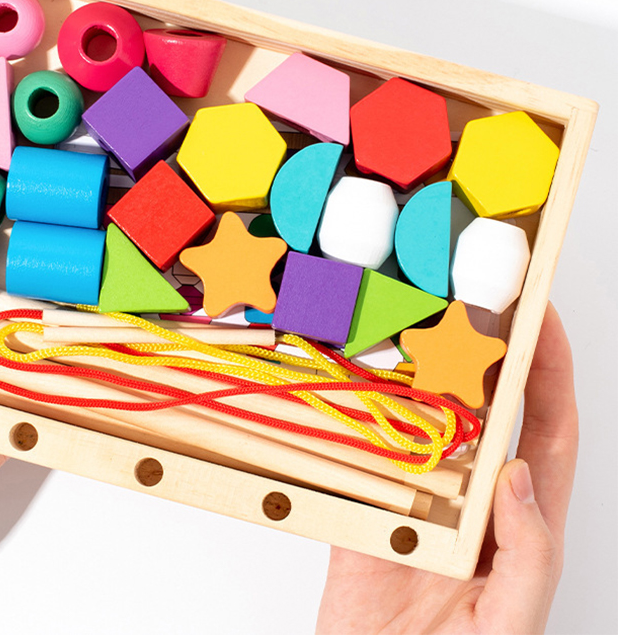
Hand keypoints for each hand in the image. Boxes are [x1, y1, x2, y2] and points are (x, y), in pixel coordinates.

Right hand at [316, 303, 576, 634]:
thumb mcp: (511, 623)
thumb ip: (528, 557)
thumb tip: (518, 476)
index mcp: (518, 522)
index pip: (546, 429)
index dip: (551, 370)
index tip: (543, 317)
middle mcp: (470, 500)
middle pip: (483, 409)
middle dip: (482, 351)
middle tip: (467, 298)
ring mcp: (417, 501)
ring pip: (420, 421)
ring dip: (413, 375)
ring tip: (406, 326)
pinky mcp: (366, 512)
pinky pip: (362, 456)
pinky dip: (355, 419)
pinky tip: (350, 386)